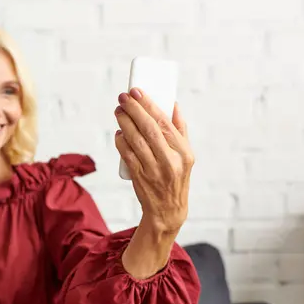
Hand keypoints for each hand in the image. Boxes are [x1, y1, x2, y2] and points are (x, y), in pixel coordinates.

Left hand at [114, 88, 193, 233]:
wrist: (167, 211)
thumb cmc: (176, 178)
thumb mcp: (185, 156)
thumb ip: (180, 131)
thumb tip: (173, 104)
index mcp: (184, 153)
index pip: (165, 123)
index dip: (150, 105)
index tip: (138, 91)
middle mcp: (171, 161)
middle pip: (149, 129)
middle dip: (134, 110)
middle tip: (124, 97)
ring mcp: (155, 171)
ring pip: (136, 141)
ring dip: (124, 123)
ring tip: (118, 110)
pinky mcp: (140, 178)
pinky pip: (127, 156)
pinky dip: (121, 142)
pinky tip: (118, 132)